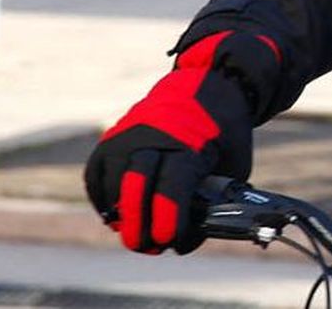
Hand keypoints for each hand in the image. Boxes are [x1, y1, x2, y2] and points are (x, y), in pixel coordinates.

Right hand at [84, 31, 279, 252]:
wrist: (212, 84)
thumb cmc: (226, 132)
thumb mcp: (235, 164)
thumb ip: (214, 198)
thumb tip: (191, 235)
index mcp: (189, 144)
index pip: (171, 190)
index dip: (169, 222)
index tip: (172, 242)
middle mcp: (154, 136)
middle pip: (135, 186)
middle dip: (138, 225)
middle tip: (146, 247)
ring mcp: (130, 133)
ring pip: (112, 181)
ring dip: (118, 213)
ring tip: (132, 232)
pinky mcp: (115, 134)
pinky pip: (96, 171)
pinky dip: (100, 196)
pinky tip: (112, 214)